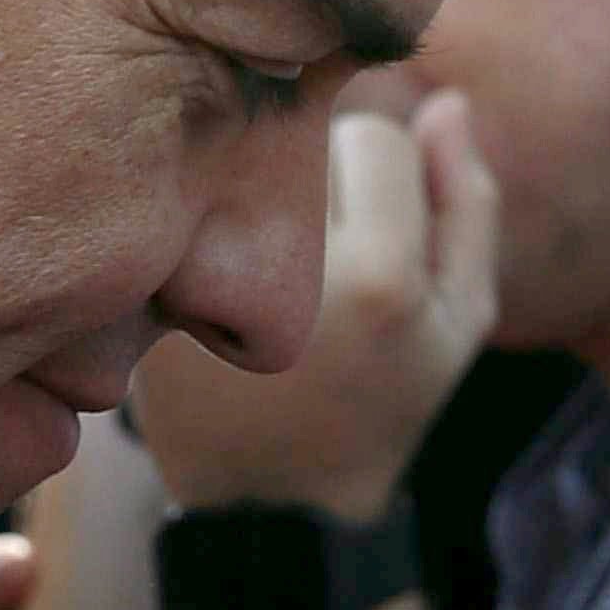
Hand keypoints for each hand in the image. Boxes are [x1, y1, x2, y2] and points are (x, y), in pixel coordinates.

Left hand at [132, 95, 496, 523]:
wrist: (269, 507)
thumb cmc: (378, 406)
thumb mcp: (456, 324)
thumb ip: (467, 206)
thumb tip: (447, 101)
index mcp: (380, 278)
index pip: (374, 134)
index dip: (379, 172)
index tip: (371, 221)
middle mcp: (285, 276)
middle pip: (295, 138)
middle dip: (307, 171)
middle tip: (314, 241)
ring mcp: (201, 285)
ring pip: (227, 161)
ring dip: (244, 186)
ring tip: (260, 255)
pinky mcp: (142, 300)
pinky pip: (174, 204)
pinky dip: (189, 219)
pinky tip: (206, 273)